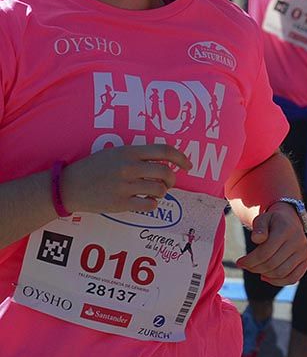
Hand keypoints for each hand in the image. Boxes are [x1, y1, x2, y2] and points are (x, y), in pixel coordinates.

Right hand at [61, 144, 190, 214]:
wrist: (68, 186)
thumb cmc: (94, 168)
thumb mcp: (114, 152)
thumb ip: (138, 155)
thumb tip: (164, 161)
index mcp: (129, 151)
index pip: (164, 151)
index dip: (181, 157)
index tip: (188, 165)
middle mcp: (129, 167)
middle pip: (166, 172)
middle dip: (173, 179)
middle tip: (168, 183)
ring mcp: (125, 186)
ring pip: (160, 190)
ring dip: (162, 192)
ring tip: (154, 192)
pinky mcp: (120, 203)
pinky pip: (149, 205)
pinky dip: (153, 204)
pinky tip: (146, 202)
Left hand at [237, 201, 306, 285]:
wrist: (290, 220)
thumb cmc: (272, 222)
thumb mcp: (262, 219)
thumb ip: (258, 227)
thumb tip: (257, 239)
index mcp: (286, 229)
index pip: (265, 252)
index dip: (249, 261)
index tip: (240, 262)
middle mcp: (298, 240)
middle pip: (272, 264)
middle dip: (254, 268)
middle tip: (246, 266)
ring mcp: (304, 251)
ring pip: (281, 273)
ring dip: (264, 274)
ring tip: (256, 269)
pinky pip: (292, 278)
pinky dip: (277, 281)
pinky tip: (266, 276)